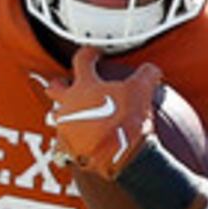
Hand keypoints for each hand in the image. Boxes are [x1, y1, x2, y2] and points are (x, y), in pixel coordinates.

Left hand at [36, 46, 161, 178]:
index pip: (82, 60)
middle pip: (55, 88)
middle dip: (59, 84)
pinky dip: (68, 142)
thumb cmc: (125, 121)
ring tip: (73, 116)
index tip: (94, 54)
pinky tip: (77, 144)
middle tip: (65, 83)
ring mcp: (65, 126)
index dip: (88, 53)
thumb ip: (146, 75)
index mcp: (85, 86)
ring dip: (62, 113)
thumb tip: (152, 69)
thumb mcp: (141, 91)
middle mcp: (69, 104)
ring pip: (56, 116)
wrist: (117, 155)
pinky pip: (61, 144)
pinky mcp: (66, 148)